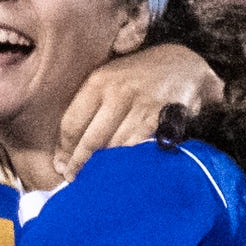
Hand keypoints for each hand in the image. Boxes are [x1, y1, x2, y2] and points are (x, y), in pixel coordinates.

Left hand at [57, 43, 222, 177]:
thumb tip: (65, 149)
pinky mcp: (163, 120)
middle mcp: (119, 92)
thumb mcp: (109, 78)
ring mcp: (142, 106)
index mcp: (98, 81)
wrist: (185, 65)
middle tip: (74, 179)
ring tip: (95, 179)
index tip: (61, 165)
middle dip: (80, 164)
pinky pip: (139, 149)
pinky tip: (122, 171)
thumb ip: (87, 107)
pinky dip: (129, 163)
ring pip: (115, 148)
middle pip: (91, 140)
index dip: (65, 149)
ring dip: (104, 167)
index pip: (71, 124)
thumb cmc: (138, 77)